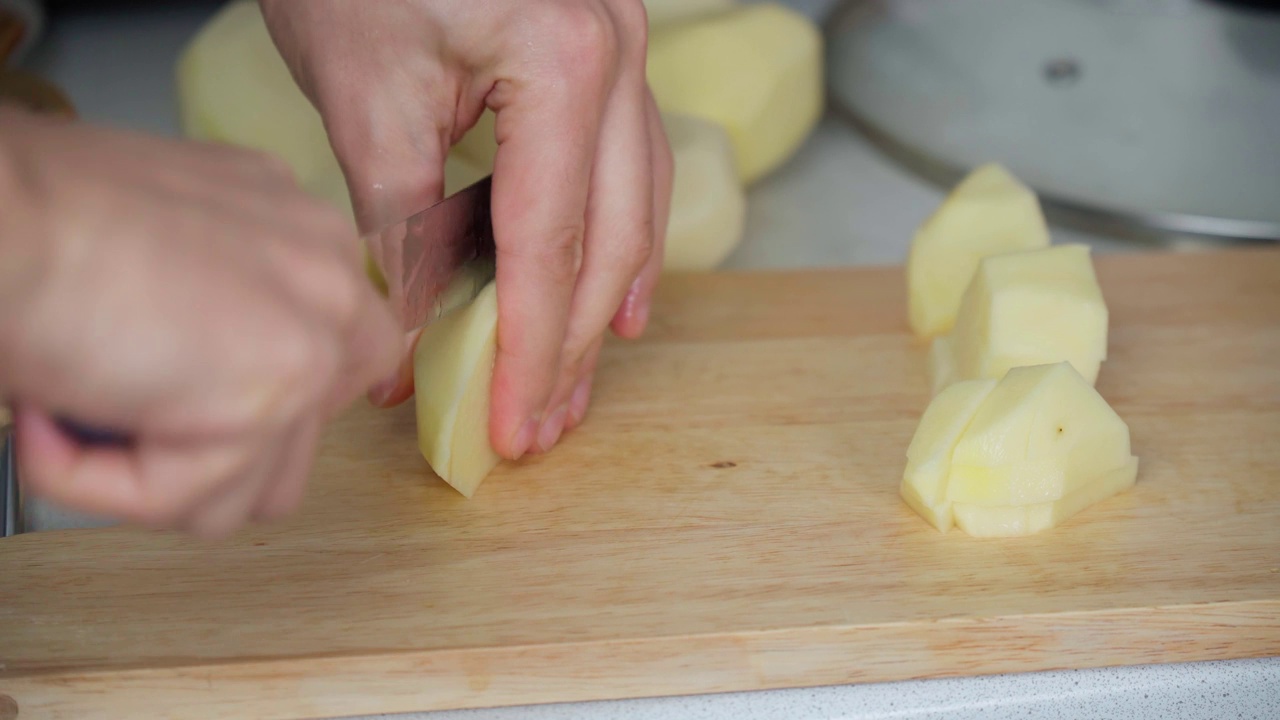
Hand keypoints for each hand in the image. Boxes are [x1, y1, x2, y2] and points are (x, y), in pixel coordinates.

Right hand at [0, 108, 400, 537]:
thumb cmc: (37, 213)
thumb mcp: (163, 232)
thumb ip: (220, 298)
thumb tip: (205, 383)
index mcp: (304, 234)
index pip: (337, 354)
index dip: (260, 401)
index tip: (186, 399)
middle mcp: (326, 278)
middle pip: (308, 429)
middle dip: (219, 452)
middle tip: (124, 416)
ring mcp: (309, 339)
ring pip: (253, 487)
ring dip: (155, 475)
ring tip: (76, 412)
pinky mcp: (267, 399)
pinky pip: (185, 501)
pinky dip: (95, 483)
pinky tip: (46, 424)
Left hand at [261, 0, 673, 458]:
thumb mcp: (365, 90)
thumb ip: (402, 223)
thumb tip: (411, 334)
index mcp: (563, 61)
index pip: (551, 241)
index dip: (532, 347)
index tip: (513, 424)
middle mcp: (618, 55)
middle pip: (612, 236)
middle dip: (574, 343)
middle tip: (543, 424)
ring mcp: (623, 48)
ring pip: (637, 206)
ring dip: (605, 301)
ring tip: (581, 378)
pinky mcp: (602, 52)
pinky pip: (629, 165)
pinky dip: (616, 236)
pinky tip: (615, 287)